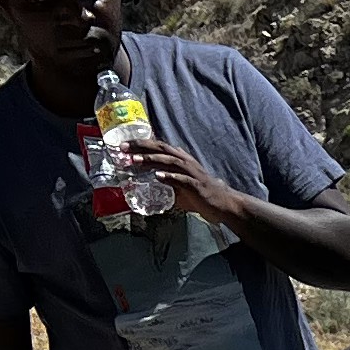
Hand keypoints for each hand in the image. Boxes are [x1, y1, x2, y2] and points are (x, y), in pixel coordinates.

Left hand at [131, 142, 252, 234]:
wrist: (225, 205)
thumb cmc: (203, 196)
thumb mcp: (181, 187)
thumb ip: (167, 182)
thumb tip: (151, 185)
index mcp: (181, 160)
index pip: (159, 148)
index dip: (141, 144)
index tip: (124, 145)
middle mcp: (186, 163)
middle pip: (161, 149)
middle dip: (141, 147)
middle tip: (124, 148)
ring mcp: (192, 174)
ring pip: (170, 161)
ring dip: (152, 160)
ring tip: (136, 160)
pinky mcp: (197, 186)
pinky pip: (183, 180)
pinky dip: (170, 177)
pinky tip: (159, 177)